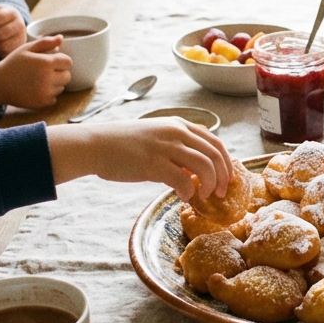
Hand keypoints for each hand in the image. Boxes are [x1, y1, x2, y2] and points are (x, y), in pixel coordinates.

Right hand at [0, 35, 71, 108]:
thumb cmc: (13, 64)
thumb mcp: (27, 49)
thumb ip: (45, 42)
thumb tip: (61, 38)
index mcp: (46, 63)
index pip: (68, 62)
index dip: (60, 60)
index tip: (50, 61)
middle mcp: (49, 78)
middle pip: (67, 76)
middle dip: (59, 72)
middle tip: (44, 71)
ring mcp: (46, 92)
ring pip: (61, 87)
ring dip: (54, 84)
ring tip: (38, 80)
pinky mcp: (43, 103)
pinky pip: (54, 98)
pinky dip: (48, 95)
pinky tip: (36, 89)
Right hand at [46, 117, 234, 199]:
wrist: (96, 145)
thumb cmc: (124, 145)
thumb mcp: (157, 137)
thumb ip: (178, 148)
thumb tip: (195, 170)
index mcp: (179, 125)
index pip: (215, 142)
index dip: (226, 162)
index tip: (227, 178)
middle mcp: (176, 132)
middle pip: (215, 154)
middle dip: (223, 176)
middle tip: (220, 192)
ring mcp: (165, 147)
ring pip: (204, 165)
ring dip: (209, 184)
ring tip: (204, 196)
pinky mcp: (153, 163)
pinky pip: (182, 180)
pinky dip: (188, 191)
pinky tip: (184, 197)